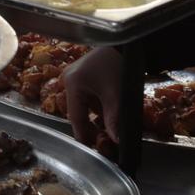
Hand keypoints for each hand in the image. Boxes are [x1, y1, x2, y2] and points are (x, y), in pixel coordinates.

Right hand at [62, 45, 137, 169]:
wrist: (126, 43)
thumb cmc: (117, 65)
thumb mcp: (116, 94)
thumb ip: (114, 119)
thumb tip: (116, 141)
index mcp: (73, 85)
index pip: (76, 118)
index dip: (85, 136)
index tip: (94, 150)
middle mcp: (69, 82)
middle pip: (79, 114)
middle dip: (93, 128)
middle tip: (106, 143)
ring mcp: (75, 79)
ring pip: (85, 108)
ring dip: (97, 119)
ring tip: (110, 131)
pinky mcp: (83, 78)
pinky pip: (89, 99)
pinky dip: (98, 109)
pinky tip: (109, 117)